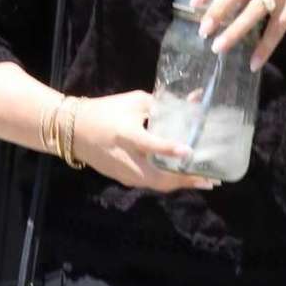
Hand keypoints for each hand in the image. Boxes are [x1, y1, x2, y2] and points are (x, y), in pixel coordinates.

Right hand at [71, 91, 217, 191]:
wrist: (74, 131)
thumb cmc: (106, 111)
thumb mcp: (134, 101)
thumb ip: (163, 104)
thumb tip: (193, 102)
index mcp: (126, 134)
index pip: (149, 144)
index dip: (169, 149)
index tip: (189, 151)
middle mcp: (126, 158)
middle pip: (158, 177)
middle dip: (186, 180)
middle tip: (210, 179)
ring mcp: (124, 172)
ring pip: (157, 184)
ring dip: (180, 184)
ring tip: (203, 181)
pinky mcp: (123, 179)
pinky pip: (150, 183)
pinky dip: (167, 182)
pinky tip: (183, 177)